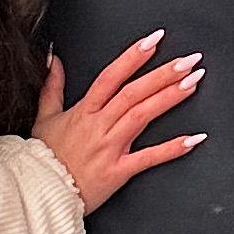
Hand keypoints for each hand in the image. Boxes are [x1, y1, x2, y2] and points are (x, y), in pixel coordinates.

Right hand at [33, 32, 205, 211]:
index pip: (111, 77)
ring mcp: (109, 148)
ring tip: (193, 82)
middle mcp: (99, 125)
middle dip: (162, 74)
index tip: (154, 40)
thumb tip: (54, 59)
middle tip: (188, 60)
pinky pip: (148, 158)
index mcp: (84, 111)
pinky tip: (193, 138)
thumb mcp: (44, 117)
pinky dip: (171, 148)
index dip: (133, 57)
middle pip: (133, 93)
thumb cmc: (43, 158)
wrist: (40, 192)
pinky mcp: (118, 171)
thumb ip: (52, 87)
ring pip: (142, 116)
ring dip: (169, 98)